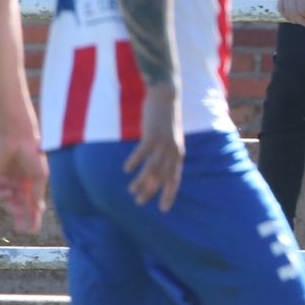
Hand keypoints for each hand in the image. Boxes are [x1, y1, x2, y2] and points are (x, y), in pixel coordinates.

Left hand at [0, 133, 50, 233]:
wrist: (19, 138)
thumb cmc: (33, 154)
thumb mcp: (40, 176)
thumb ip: (37, 193)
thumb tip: (38, 209)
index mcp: (32, 185)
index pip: (33, 206)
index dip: (33, 218)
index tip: (33, 231)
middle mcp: (20, 185)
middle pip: (20, 207)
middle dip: (21, 218)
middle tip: (21, 230)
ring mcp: (8, 182)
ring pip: (8, 202)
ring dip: (11, 207)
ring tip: (15, 208)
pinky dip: (2, 195)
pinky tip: (7, 192)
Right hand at [125, 87, 183, 210]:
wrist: (166, 96)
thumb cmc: (165, 119)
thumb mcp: (170, 138)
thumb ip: (165, 153)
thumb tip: (156, 168)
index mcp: (178, 154)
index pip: (175, 179)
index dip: (169, 194)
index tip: (163, 208)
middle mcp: (172, 151)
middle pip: (162, 177)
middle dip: (150, 192)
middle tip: (139, 202)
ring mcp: (163, 143)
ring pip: (152, 168)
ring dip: (141, 181)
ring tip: (131, 190)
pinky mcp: (152, 135)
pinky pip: (142, 153)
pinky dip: (134, 162)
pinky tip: (127, 169)